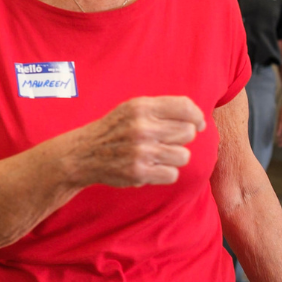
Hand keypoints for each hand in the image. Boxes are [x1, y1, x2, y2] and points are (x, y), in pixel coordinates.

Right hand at [74, 96, 205, 187]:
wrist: (83, 153)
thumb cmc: (114, 129)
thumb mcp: (132, 108)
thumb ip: (161, 109)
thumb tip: (197, 119)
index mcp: (141, 107)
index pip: (185, 108)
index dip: (197, 117)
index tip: (198, 124)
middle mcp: (142, 127)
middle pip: (188, 132)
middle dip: (181, 138)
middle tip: (165, 141)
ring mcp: (141, 151)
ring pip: (183, 155)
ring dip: (174, 157)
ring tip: (157, 155)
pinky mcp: (139, 172)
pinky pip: (173, 174)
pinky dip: (165, 173)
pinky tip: (151, 167)